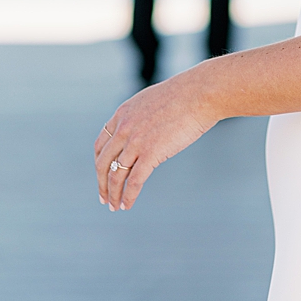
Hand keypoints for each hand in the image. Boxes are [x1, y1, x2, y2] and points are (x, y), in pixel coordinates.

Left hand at [95, 68, 219, 210]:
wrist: (200, 93)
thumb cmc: (187, 96)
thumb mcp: (155, 102)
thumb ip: (146, 115)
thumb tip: (153, 125)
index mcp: (122, 114)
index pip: (102, 144)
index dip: (100, 162)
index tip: (103, 175)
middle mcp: (124, 128)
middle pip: (103, 162)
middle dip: (102, 183)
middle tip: (104, 198)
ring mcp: (135, 141)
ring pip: (115, 174)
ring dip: (113, 194)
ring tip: (115, 207)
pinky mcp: (151, 152)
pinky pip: (134, 180)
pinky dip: (128, 195)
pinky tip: (127, 204)